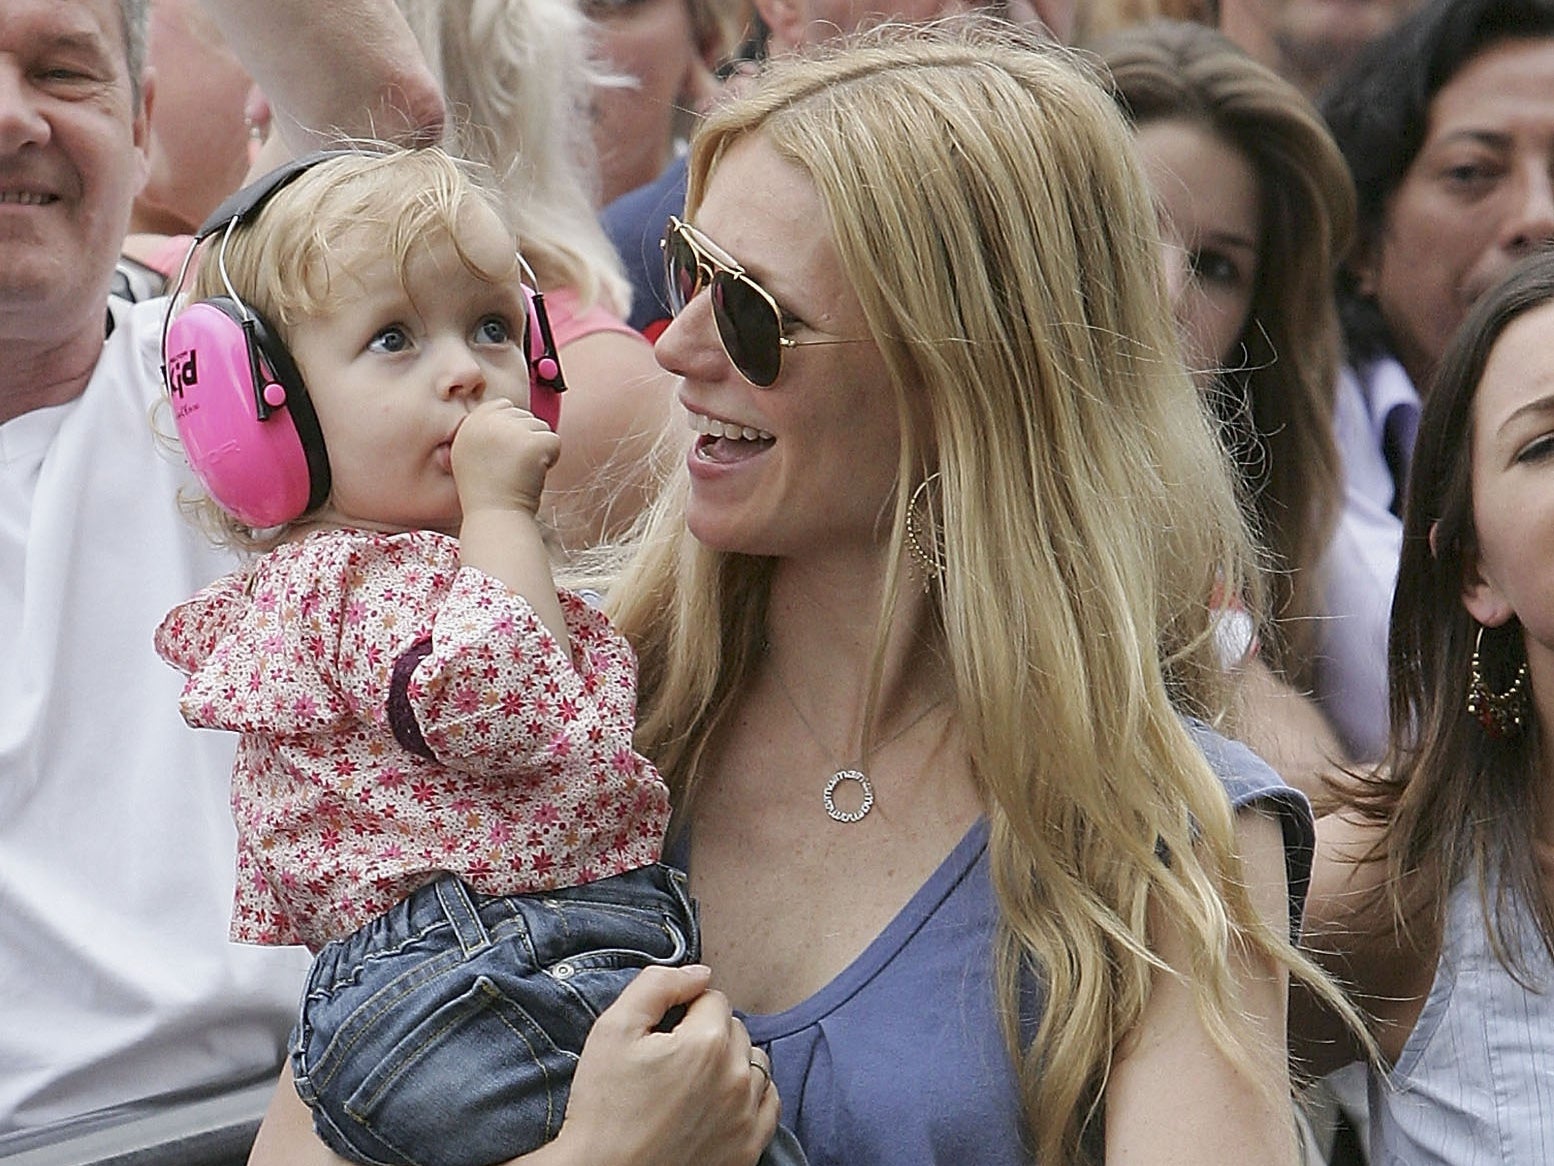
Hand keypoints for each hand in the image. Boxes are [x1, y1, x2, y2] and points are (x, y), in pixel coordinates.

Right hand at [451, 399, 560, 516]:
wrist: (496, 516)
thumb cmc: (487, 493)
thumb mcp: (469, 454)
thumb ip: (483, 430)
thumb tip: (507, 406)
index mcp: (470, 424)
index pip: (502, 405)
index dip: (512, 428)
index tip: (507, 454)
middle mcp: (488, 422)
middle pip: (524, 416)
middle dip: (526, 440)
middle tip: (513, 468)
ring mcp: (511, 431)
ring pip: (541, 427)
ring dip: (538, 450)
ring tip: (522, 473)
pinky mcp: (532, 442)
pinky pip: (554, 441)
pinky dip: (551, 459)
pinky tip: (534, 475)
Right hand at [547, 965, 778, 1165]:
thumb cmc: (604, 1106)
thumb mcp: (614, 1029)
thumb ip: (657, 984)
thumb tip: (700, 973)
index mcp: (707, 1043)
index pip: (712, 998)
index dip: (684, 1009)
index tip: (662, 1033)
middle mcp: (736, 1078)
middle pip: (735, 1028)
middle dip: (708, 1032)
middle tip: (672, 1058)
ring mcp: (747, 1117)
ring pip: (755, 1062)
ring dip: (732, 1061)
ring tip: (695, 1079)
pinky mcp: (749, 1148)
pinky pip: (769, 1103)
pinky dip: (750, 1094)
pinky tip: (721, 1100)